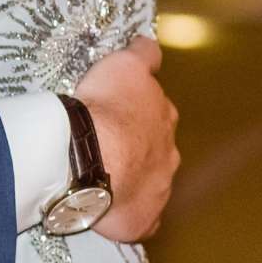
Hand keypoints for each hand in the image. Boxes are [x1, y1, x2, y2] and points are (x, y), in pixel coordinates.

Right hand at [76, 35, 178, 242]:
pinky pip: (142, 216)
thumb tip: (150, 44)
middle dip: (140, 144)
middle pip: (157, 146)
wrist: (93, 156)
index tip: (122, 108)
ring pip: (150, 181)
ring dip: (134, 177)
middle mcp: (168, 153)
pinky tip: (114, 206)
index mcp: (165, 117)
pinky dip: (131, 211)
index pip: (158, 109)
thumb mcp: (125, 63)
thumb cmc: (106, 106)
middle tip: (110, 140)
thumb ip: (143, 54)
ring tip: (105, 174)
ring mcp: (159, 189)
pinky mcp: (143, 218)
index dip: (139, 107)